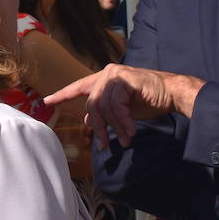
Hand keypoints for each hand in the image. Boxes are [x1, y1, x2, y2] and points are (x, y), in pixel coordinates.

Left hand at [45, 64, 201, 147]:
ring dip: (115, 127)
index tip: (47, 101)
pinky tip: (132, 131)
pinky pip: (117, 105)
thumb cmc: (147, 100)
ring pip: (105, 107)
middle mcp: (107, 74)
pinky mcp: (125, 79)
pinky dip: (124, 121)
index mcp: (103, 79)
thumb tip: (87, 120)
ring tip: (126, 139)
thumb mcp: (121, 109)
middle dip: (99, 127)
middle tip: (105, 145)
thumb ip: (104, 111)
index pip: (78, 87)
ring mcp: (116, 75)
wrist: (171, 94)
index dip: (62, 94)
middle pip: (92, 104)